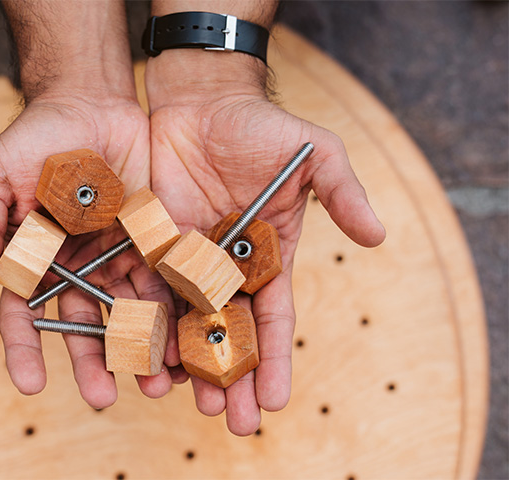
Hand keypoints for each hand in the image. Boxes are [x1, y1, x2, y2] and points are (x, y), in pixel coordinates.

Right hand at [0, 92, 179, 407]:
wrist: (89, 103)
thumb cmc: (33, 137)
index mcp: (32, 259)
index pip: (23, 313)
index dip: (25, 349)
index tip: (29, 384)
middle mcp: (74, 267)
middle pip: (82, 324)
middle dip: (91, 362)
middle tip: (103, 398)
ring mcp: (114, 256)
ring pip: (127, 311)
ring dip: (138, 347)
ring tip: (154, 382)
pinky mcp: (150, 240)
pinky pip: (161, 279)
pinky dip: (171, 310)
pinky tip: (182, 337)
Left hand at [147, 51, 385, 434]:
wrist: (202, 100)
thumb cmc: (260, 126)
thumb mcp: (314, 153)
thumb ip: (343, 193)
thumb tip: (378, 237)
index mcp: (268, 255)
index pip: (273, 317)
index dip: (274, 358)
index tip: (274, 401)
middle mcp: (227, 266)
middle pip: (228, 330)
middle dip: (230, 375)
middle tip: (229, 421)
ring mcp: (188, 258)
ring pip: (185, 320)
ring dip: (185, 362)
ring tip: (183, 401)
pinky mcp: (153, 244)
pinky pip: (148, 289)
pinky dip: (146, 324)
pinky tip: (144, 357)